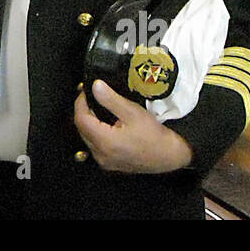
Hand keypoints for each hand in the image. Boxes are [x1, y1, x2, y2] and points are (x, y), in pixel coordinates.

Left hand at [73, 81, 192, 173]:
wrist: (168, 155)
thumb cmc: (154, 136)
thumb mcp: (132, 112)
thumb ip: (111, 99)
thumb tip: (96, 86)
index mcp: (105, 142)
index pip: (80, 119)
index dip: (80, 102)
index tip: (85, 92)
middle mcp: (101, 155)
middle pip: (82, 129)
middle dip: (84, 111)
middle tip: (91, 97)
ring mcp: (105, 161)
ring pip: (87, 138)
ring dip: (89, 122)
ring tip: (99, 109)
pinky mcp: (110, 164)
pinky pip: (95, 146)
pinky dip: (96, 133)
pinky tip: (105, 125)